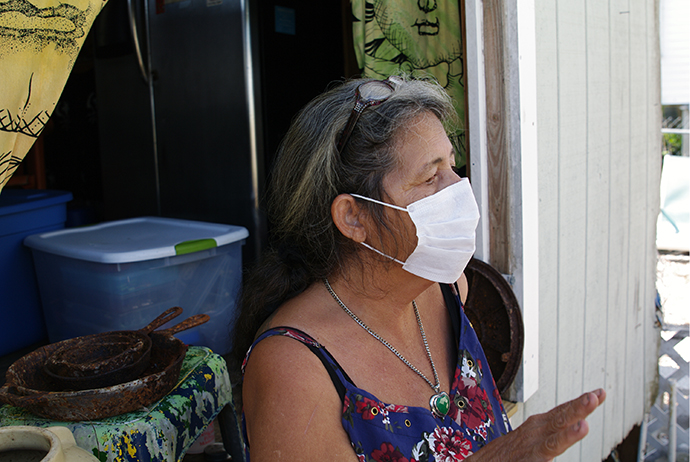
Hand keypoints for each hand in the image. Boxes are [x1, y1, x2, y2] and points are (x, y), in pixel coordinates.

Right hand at [469, 388, 605, 460]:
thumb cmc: (506, 455)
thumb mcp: (530, 440)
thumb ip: (550, 436)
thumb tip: (571, 424)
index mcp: (538, 426)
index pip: (563, 411)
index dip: (580, 403)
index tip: (600, 393)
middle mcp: (534, 435)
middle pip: (559, 420)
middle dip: (577, 409)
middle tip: (594, 397)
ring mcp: (530, 451)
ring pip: (552, 443)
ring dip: (567, 435)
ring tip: (582, 426)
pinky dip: (553, 452)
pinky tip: (561, 449)